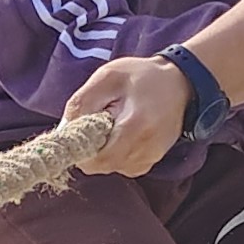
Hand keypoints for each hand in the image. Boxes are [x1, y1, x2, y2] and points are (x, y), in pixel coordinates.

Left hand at [62, 55, 189, 176]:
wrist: (180, 84)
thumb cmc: (142, 76)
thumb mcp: (108, 76)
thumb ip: (82, 101)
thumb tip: (64, 129)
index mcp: (134, 127)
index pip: (96, 159)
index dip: (80, 148)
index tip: (79, 131)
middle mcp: (145, 150)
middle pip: (100, 166)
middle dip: (91, 148)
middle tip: (98, 122)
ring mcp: (149, 159)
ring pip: (109, 167)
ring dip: (104, 150)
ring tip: (115, 123)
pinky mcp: (150, 162)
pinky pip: (121, 166)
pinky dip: (116, 153)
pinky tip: (124, 132)